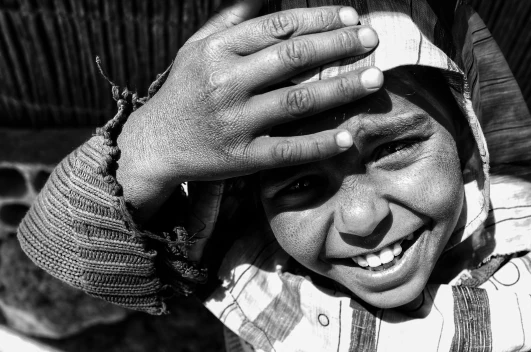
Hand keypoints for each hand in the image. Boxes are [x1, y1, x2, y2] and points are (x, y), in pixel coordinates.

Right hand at [116, 1, 382, 220]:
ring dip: (341, 88)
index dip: (319, 19)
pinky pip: (288, 149)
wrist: (155, 144)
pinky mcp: (242, 157)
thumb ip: (233, 19)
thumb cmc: (185, 91)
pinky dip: (320, 144)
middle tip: (372, 40)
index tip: (351, 16)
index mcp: (218, 51)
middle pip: (293, 59)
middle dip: (339, 46)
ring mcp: (235, 122)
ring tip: (375, 78)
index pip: (278, 28)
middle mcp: (226, 83)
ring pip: (297, 101)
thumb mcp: (197, 47)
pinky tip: (348, 136)